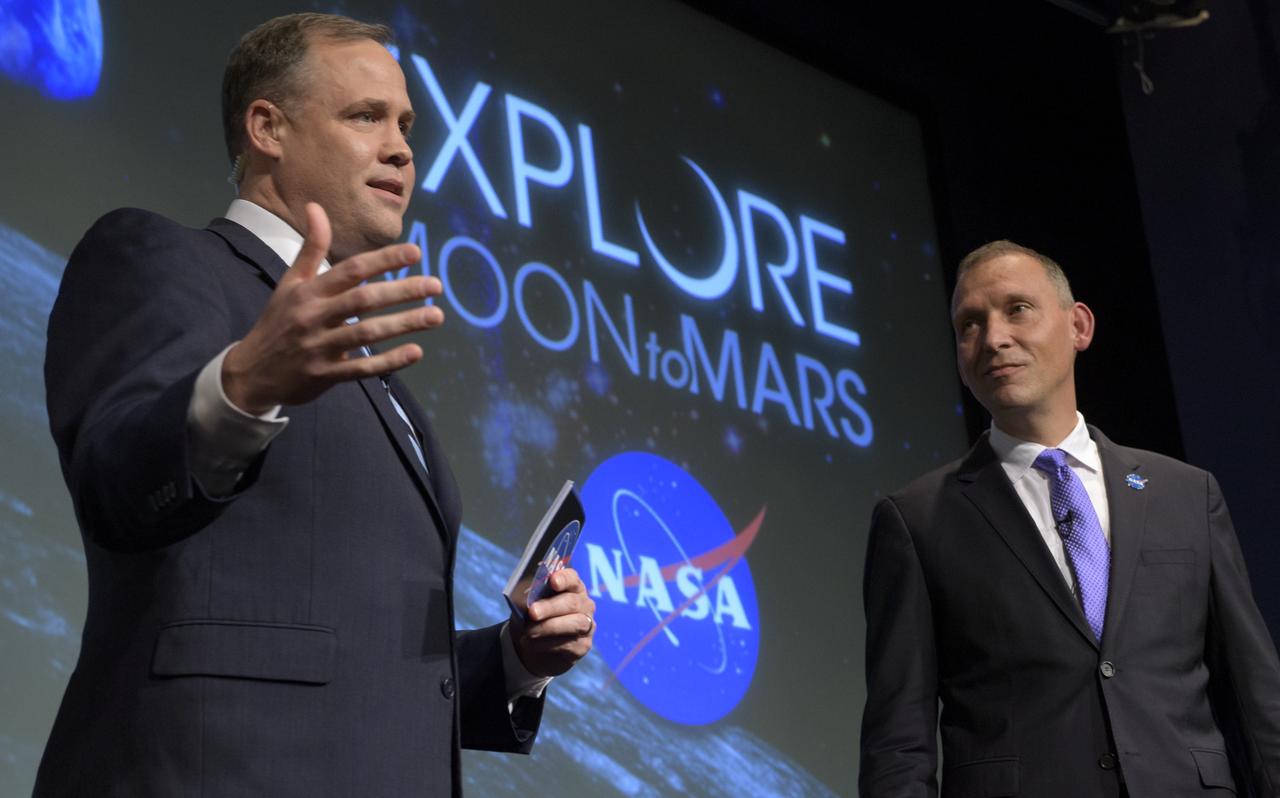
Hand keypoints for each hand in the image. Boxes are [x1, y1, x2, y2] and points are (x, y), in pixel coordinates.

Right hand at [222, 203, 443, 413]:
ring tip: (436, 316)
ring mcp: (320, 347)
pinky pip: (362, 368)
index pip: (351, 270)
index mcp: (309, 291)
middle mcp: (315, 316)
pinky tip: (415, 352)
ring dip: (404, 324)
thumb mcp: (290, 283)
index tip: (415, 252)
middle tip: (436, 285)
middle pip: (364, 300)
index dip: (383, 259)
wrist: (251, 372)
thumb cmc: (278, 322)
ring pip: (368, 333)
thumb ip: (311, 247)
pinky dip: (390, 362)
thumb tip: (315, 206)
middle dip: (403, 291)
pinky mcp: (326, 375)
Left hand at [511, 568, 594, 677]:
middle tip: (533, 612)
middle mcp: (584, 604)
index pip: (572, 578)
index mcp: (571, 587)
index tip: (553, 581)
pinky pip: (568, 644)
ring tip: (529, 631)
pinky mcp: (583, 645)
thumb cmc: (532, 619)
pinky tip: (531, 643)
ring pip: (575, 624)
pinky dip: (547, 644)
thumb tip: (523, 601)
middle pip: (571, 602)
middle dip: (550, 607)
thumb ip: (527, 599)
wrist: (533, 647)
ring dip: (549, 627)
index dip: (563, 579)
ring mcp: (587, 625)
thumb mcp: (525, 606)